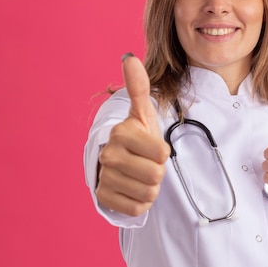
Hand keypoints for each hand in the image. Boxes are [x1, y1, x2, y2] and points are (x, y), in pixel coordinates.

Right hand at [95, 54, 169, 216]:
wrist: (118, 164)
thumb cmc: (136, 138)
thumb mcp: (142, 114)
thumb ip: (139, 87)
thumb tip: (129, 57)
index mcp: (121, 133)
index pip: (162, 154)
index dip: (162, 153)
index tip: (151, 147)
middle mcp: (108, 155)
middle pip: (156, 175)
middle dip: (157, 172)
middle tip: (146, 164)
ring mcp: (104, 178)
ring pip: (148, 194)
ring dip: (150, 188)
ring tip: (139, 176)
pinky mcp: (104, 199)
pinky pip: (137, 208)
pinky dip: (140, 203)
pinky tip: (131, 189)